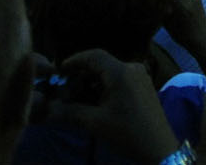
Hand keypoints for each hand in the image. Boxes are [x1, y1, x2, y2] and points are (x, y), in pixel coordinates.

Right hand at [43, 49, 180, 164]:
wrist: (159, 149)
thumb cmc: (127, 133)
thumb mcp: (95, 123)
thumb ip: (69, 112)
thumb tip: (46, 110)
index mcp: (121, 72)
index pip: (93, 56)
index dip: (73, 61)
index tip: (58, 72)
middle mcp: (132, 68)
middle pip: (100, 65)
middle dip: (80, 78)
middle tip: (64, 94)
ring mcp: (140, 77)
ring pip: (109, 74)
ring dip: (91, 85)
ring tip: (76, 102)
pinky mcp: (143, 87)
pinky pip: (119, 81)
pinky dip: (103, 89)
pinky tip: (93, 104)